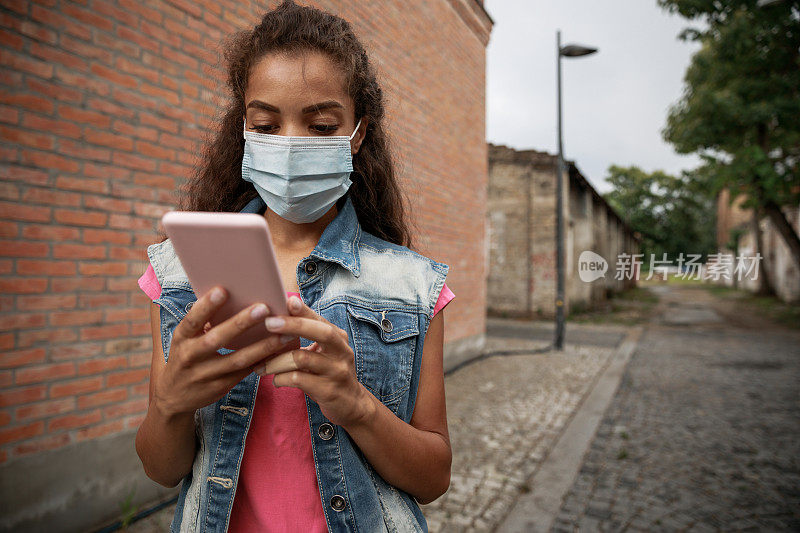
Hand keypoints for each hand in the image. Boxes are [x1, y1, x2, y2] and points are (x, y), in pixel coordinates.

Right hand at [152, 286, 295, 417]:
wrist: (173, 397)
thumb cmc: (185, 356)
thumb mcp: (184, 339)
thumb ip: (202, 321)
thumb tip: (229, 293)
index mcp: (181, 338)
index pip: (192, 320)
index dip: (206, 306)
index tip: (223, 290)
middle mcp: (190, 356)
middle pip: (216, 339)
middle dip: (240, 323)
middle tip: (263, 308)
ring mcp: (204, 375)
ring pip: (236, 360)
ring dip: (262, 346)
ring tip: (284, 333)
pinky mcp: (219, 387)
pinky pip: (245, 372)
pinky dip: (263, 361)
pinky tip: (279, 351)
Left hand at [257, 296, 374, 428]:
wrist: (351, 404)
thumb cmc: (329, 372)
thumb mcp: (325, 352)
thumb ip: (310, 335)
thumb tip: (283, 312)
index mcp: (338, 338)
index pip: (320, 320)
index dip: (303, 310)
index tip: (286, 300)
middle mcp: (341, 352)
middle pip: (320, 333)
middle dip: (293, 325)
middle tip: (269, 323)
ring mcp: (336, 371)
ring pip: (302, 359)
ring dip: (276, 361)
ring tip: (260, 366)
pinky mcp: (329, 391)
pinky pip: (299, 380)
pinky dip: (281, 378)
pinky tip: (275, 380)